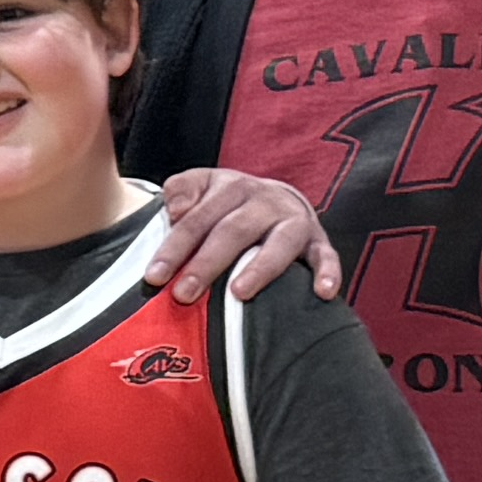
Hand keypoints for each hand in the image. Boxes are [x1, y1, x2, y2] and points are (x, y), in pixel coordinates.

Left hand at [152, 163, 342, 301]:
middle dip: (206, 264)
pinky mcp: (319, 240)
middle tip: (184, 295)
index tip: (154, 276)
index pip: (196, 219)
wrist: (279, 197)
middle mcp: (264, 200)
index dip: (174, 248)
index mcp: (230, 186)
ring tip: (239, 293)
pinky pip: (326, 256)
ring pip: (279, 243)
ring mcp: (294, 220)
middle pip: (233, 231)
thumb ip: (182, 190)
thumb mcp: (202, 186)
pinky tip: (323, 293)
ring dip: (260, 268)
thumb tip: (175, 208)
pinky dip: (328, 273)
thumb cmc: (227, 203)